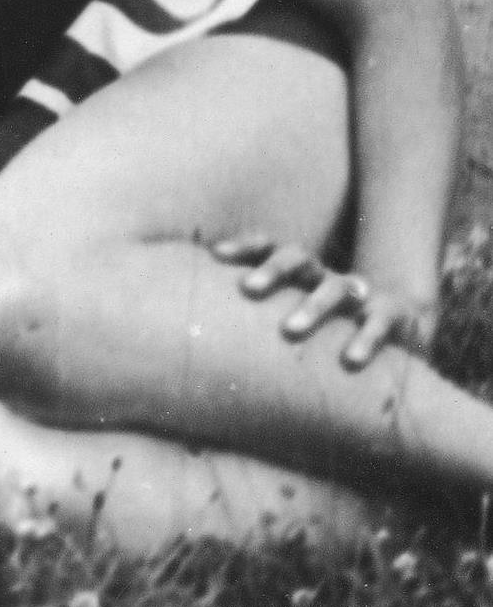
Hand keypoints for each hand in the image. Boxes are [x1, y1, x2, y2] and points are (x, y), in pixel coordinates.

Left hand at [213, 232, 435, 371]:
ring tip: (289, 330)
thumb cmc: (333, 321)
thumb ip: (258, 313)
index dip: (245, 247)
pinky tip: (351, 359)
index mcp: (302, 270)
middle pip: (298, 258)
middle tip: (247, 288)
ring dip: (313, 306)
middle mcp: (327, 275)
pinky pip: (379, 322)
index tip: (215, 254)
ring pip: (335, 289)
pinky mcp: (393, 313)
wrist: (403, 321)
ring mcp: (360, 292)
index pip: (271, 247)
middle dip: (273, 270)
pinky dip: (367, 338)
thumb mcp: (296, 310)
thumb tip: (203, 320)